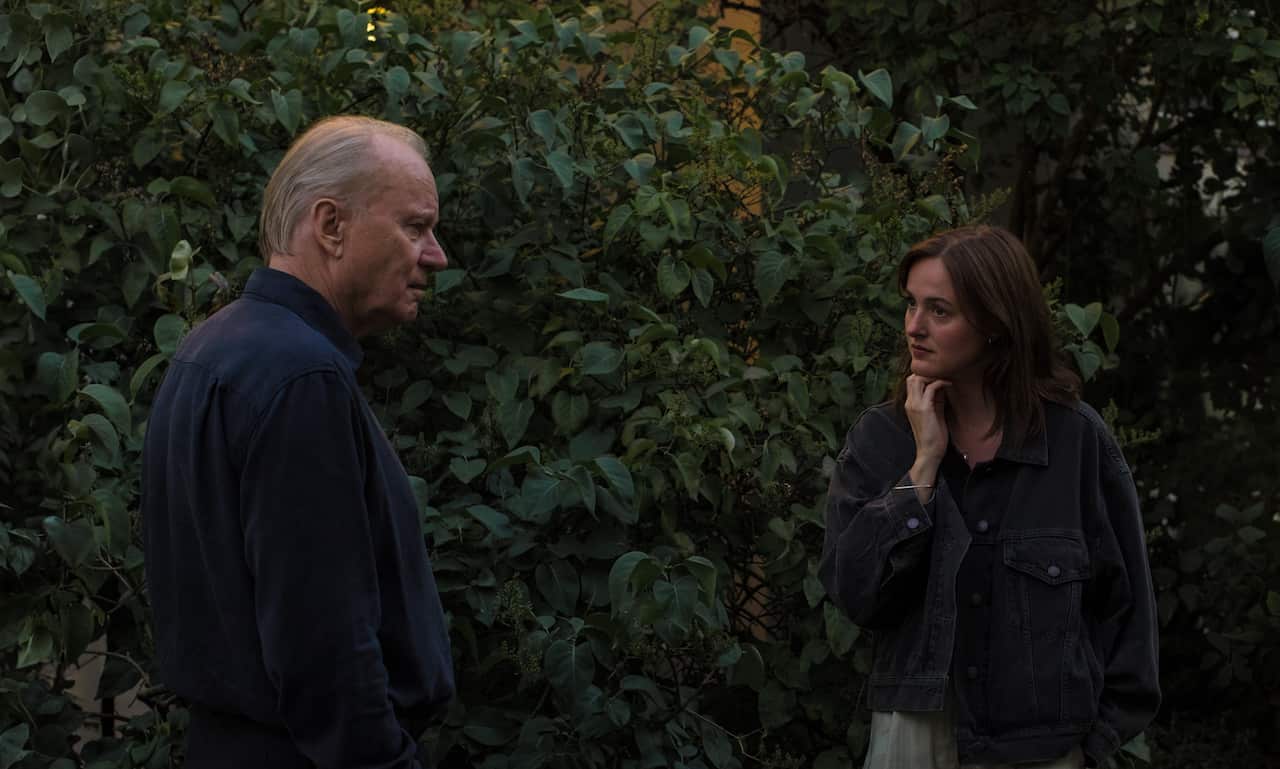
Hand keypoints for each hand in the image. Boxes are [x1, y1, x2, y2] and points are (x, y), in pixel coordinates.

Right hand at [904, 375, 950, 492]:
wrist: (929, 452)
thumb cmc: (934, 436)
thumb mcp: (935, 413)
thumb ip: (936, 400)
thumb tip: (943, 386)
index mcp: (910, 404)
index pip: (911, 382)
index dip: (924, 376)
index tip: (939, 376)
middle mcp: (909, 403)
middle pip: (912, 377)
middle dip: (927, 373)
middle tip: (942, 375)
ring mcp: (915, 405)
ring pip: (918, 378)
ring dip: (933, 375)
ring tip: (945, 377)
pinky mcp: (924, 409)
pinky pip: (931, 388)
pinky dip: (940, 382)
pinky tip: (949, 384)